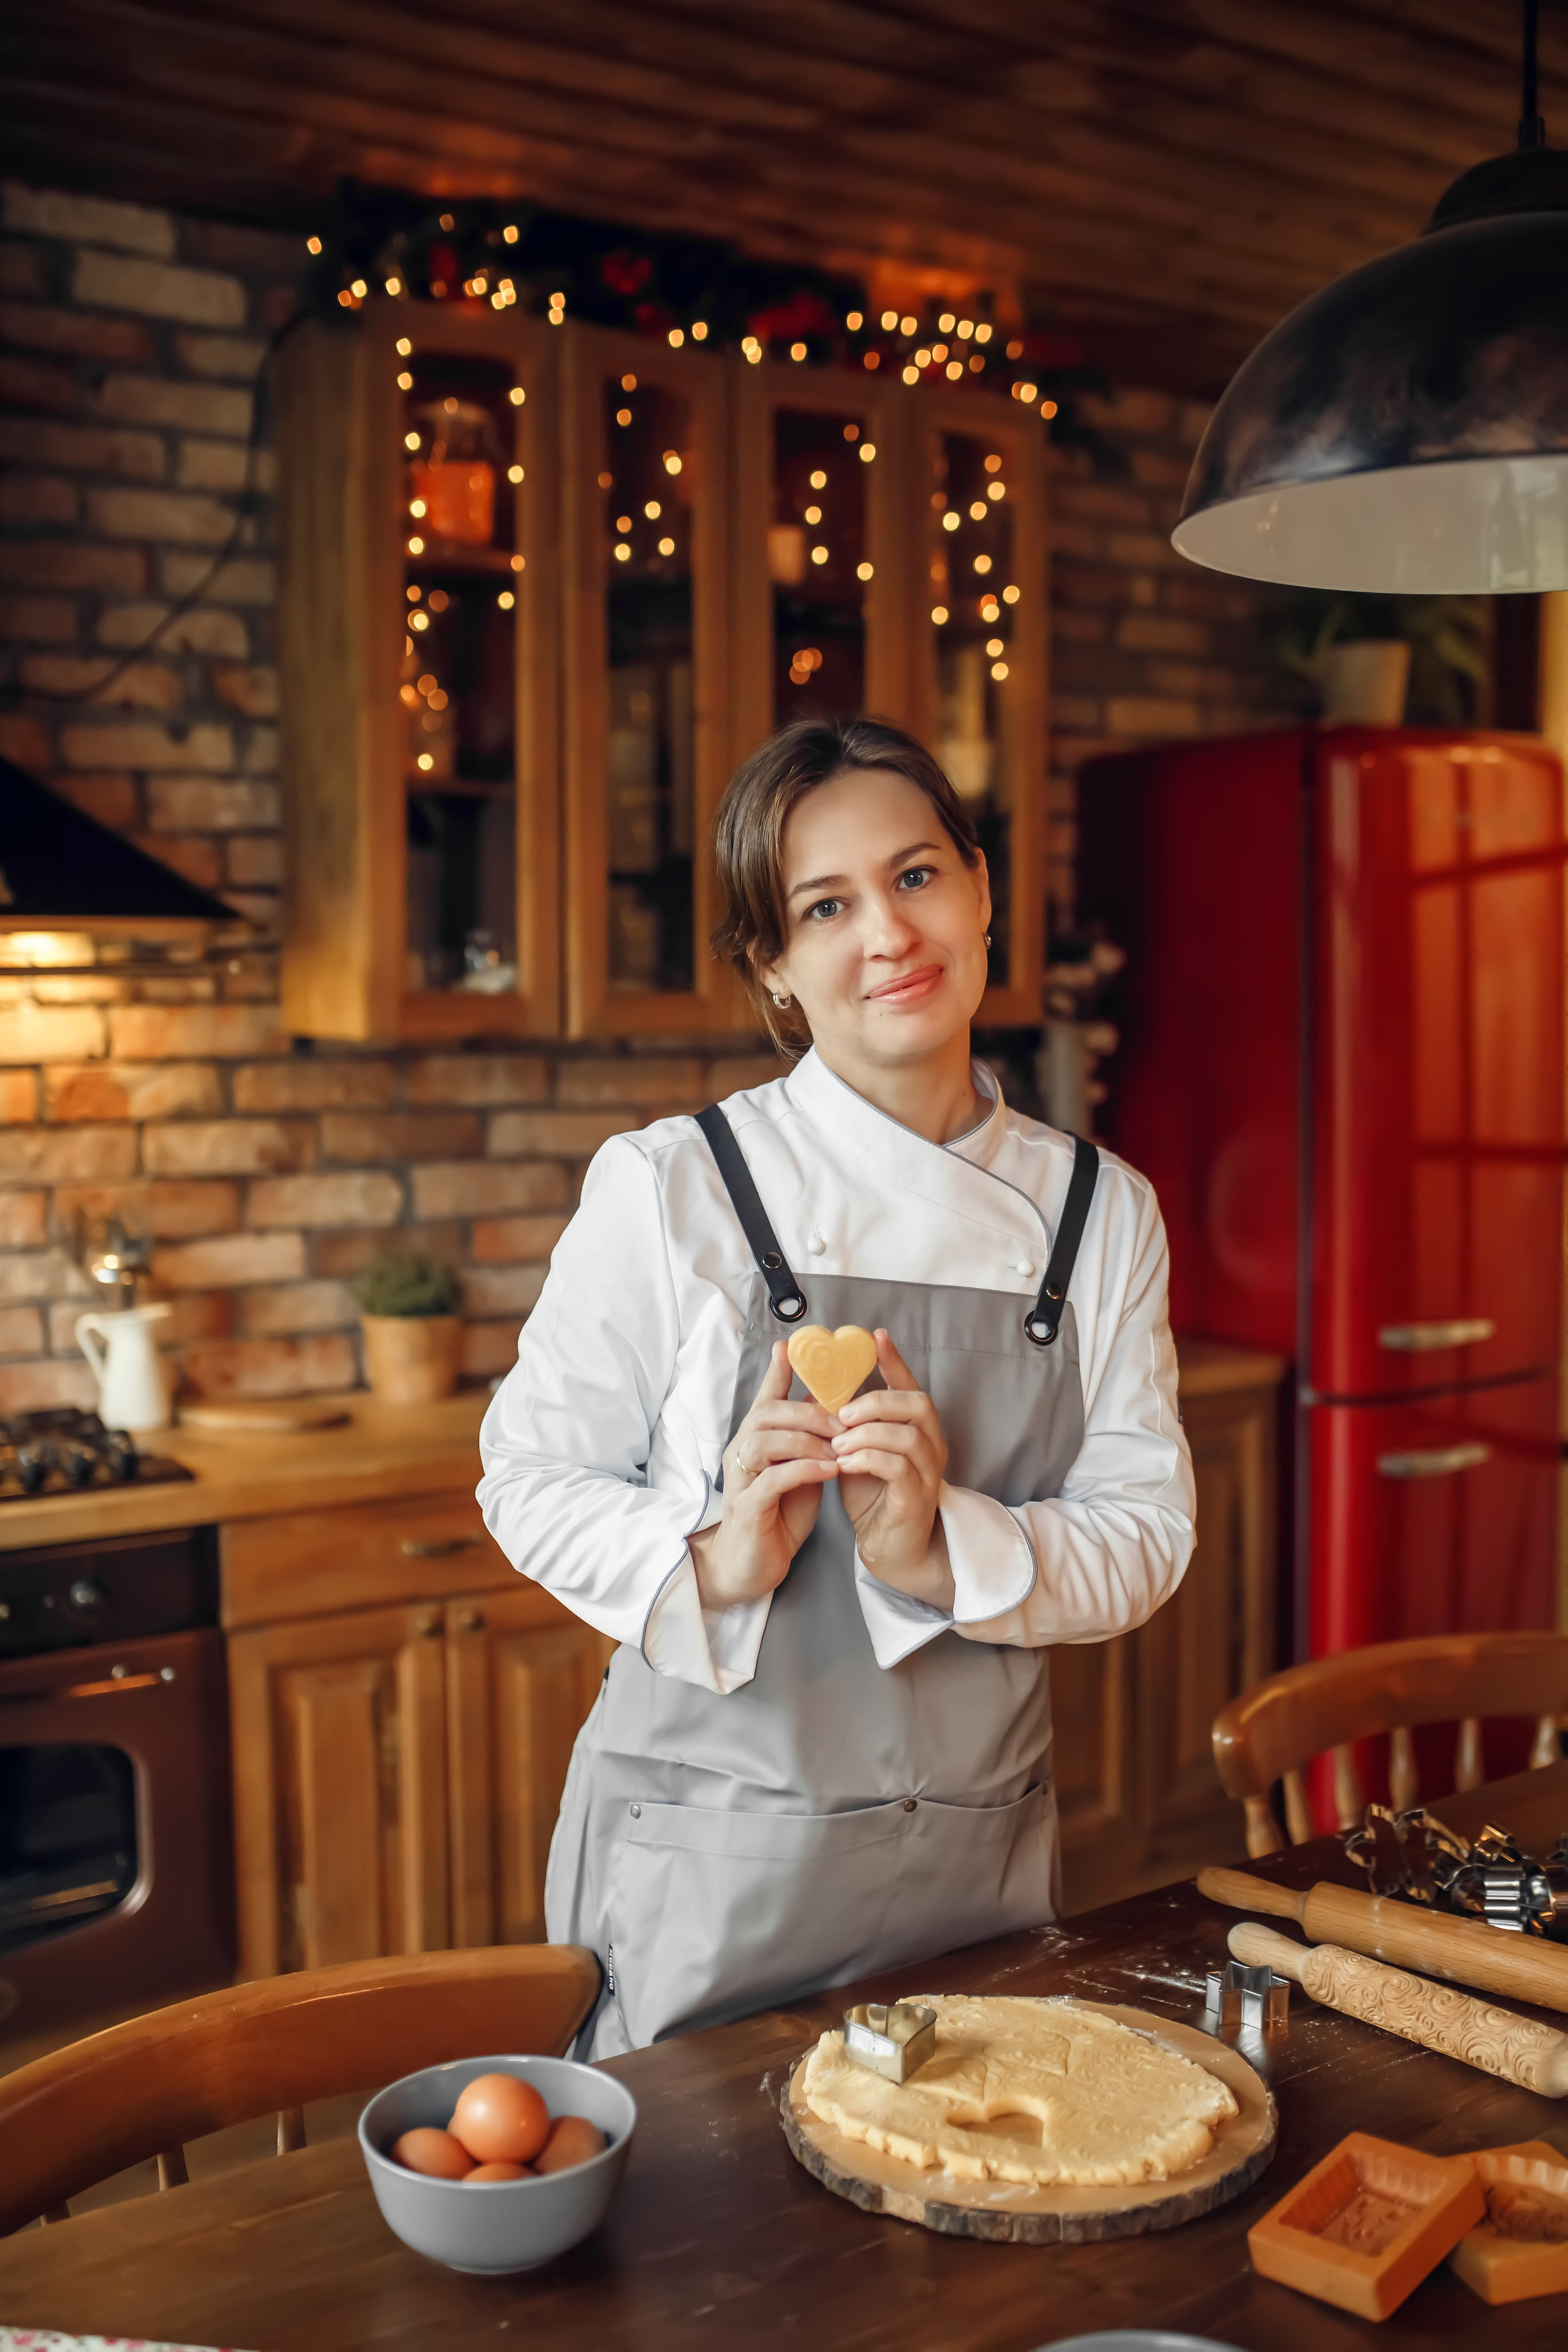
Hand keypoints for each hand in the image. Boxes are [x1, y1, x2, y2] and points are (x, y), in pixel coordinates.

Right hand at [688, 1341, 838, 1609]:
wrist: (752, 1565)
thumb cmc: (778, 1513)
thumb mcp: (799, 1467)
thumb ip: (810, 1439)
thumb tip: (835, 1407)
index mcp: (755, 1440)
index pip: (764, 1397)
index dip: (777, 1371)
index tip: (790, 1346)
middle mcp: (742, 1454)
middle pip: (766, 1413)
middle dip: (808, 1411)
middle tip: (844, 1421)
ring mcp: (740, 1480)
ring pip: (764, 1441)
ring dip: (805, 1439)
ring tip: (837, 1447)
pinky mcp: (747, 1509)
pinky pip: (771, 1480)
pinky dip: (802, 1470)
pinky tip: (827, 1470)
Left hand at [832, 1331, 954, 1610]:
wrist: (889, 1549)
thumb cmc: (873, 1495)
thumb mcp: (857, 1449)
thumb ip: (849, 1422)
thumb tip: (822, 1388)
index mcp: (917, 1429)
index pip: (911, 1385)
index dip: (894, 1360)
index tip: (874, 1336)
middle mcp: (931, 1446)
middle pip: (919, 1404)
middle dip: (877, 1401)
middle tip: (842, 1413)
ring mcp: (928, 1473)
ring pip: (906, 1435)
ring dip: (866, 1433)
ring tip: (837, 1443)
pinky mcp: (916, 1499)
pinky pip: (897, 1467)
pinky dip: (868, 1459)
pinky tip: (845, 1464)